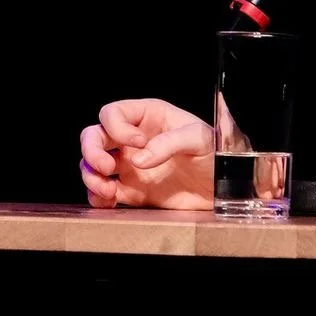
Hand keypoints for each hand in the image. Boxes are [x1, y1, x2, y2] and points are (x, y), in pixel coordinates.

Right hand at [78, 97, 213, 209]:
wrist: (224, 191)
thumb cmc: (216, 156)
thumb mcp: (200, 139)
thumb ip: (169, 143)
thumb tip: (138, 160)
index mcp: (148, 117)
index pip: (113, 113)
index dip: (117, 127)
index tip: (138, 144)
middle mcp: (133, 139)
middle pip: (93, 136)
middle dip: (92, 151)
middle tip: (106, 167)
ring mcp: (129, 166)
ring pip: (91, 164)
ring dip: (91, 177)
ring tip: (108, 191)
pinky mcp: (130, 191)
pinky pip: (101, 192)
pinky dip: (97, 197)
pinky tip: (109, 201)